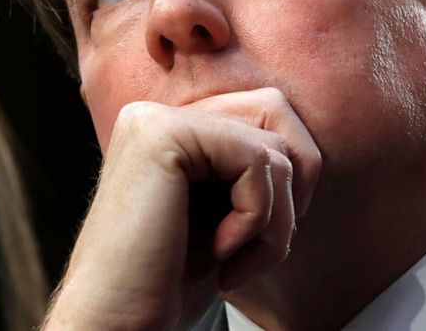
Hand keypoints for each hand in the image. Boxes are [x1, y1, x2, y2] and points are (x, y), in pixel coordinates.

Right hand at [42, 88, 321, 329]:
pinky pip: (255, 160)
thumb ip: (256, 170)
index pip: (269, 119)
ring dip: (274, 222)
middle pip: (277, 124)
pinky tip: (219, 253)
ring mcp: (157, 120)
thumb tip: (307, 144)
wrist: (118, 326)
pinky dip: (256, 217)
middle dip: (288, 198)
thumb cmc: (173, 282)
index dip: (291, 183)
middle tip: (257, 253)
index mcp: (174, 130)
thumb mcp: (228, 213)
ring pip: (273, 150)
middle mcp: (159, 115)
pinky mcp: (163, 134)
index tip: (265, 239)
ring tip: (234, 264)